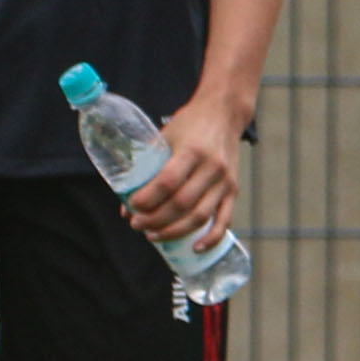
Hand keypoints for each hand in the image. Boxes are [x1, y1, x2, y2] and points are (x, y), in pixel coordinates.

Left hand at [124, 96, 242, 250]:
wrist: (223, 113)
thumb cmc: (189, 124)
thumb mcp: (164, 137)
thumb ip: (147, 168)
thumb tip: (126, 205)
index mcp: (192, 150)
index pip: (168, 182)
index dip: (147, 199)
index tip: (132, 207)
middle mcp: (212, 166)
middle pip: (182, 203)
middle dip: (155, 219)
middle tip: (137, 224)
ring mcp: (225, 180)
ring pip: (200, 216)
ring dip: (174, 231)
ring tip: (153, 236)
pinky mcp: (233, 189)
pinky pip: (224, 219)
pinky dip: (210, 237)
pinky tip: (195, 247)